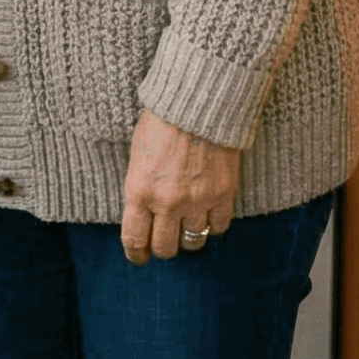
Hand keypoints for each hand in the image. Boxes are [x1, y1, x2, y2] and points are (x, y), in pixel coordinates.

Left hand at [120, 108, 239, 264]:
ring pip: (193, 241)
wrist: (197, 100)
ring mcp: (197, 201)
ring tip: (187, 225)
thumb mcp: (138, 154)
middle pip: (165, 248)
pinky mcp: (223, 194)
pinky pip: (218, 227)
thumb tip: (143, 214)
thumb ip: (140, 187)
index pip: (135, 239)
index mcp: (140, 190)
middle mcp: (167, 202)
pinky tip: (208, 213)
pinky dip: (213, 224)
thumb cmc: (162, 120)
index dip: (137, 254)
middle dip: (163, 247)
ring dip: (189, 237)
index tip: (140, 258)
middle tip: (165, 240)